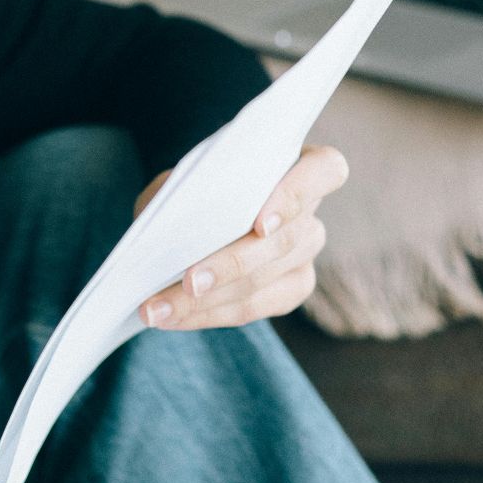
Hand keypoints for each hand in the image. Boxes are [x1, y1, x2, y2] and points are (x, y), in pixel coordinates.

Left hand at [130, 144, 344, 330]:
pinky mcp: (292, 289)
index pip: (324, 171)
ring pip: (262, 283)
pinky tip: (173, 317)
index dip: (296, 196)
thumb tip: (168, 224)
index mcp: (299, 165)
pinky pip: (253, 308)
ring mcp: (305, 254)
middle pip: (283, 242)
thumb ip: (184, 189)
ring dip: (206, 301)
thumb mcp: (186, 176)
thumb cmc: (198, 185)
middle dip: (230, 266)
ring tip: (157, 309)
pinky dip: (207, 314)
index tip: (260, 224)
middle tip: (187, 282)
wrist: (197, 212)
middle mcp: (311, 212)